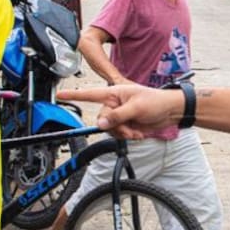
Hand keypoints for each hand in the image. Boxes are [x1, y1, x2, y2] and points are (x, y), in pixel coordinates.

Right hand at [58, 86, 182, 139]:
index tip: (59, 95)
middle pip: (102, 120)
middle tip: (130, 128)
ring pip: (110, 130)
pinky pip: (118, 134)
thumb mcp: (136, 108)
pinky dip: (127, 136)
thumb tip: (101, 123)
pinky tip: (137, 133)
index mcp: (114, 93)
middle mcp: (114, 104)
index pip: (90, 94)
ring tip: (136, 130)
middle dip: (116, 127)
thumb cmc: (156, 102)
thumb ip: (117, 116)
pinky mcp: (125, 124)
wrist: (170, 112)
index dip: (74, 95)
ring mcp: (119, 115)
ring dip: (123, 133)